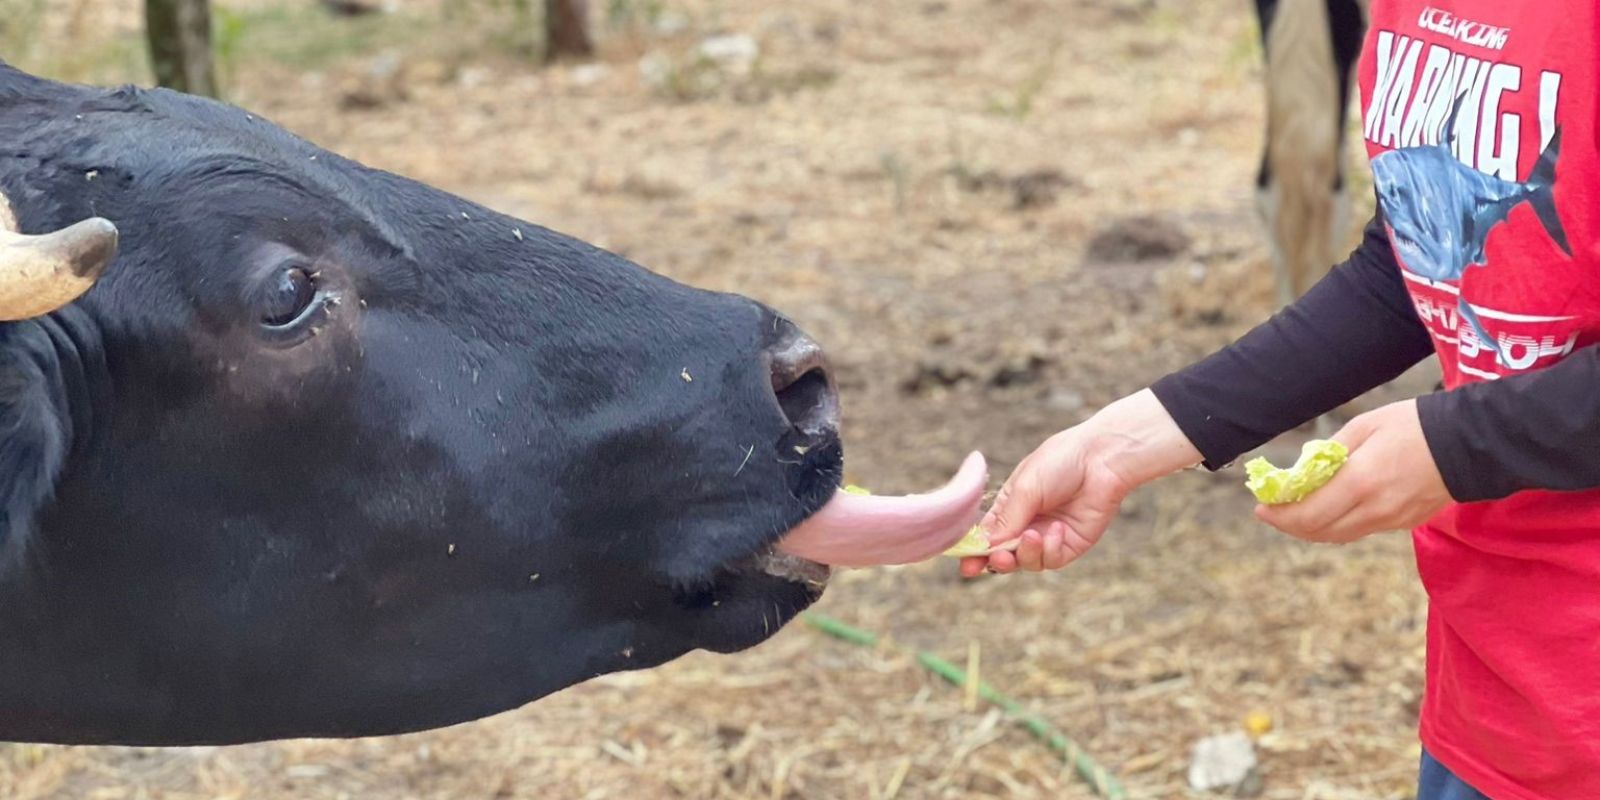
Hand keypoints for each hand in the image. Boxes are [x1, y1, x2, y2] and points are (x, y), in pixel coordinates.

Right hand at [962, 390, 1201, 576]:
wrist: (1102, 460)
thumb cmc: (1060, 463)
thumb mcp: (1025, 488)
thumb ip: (1006, 519)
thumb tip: (985, 546)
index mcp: (1009, 506)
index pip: (986, 535)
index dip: (974, 552)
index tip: (966, 566)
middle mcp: (1025, 524)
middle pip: (1003, 554)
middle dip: (996, 561)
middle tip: (997, 558)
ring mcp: (1047, 536)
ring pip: (1026, 562)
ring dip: (1025, 554)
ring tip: (1032, 536)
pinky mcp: (1069, 545)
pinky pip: (1051, 560)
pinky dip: (1049, 549)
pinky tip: (1057, 530)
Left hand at [1255, 399, 1450, 542]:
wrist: (1470, 443)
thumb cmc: (1414, 425)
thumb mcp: (1364, 426)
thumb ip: (1331, 452)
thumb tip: (1305, 470)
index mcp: (1361, 481)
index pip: (1308, 513)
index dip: (1279, 515)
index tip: (1261, 507)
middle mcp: (1375, 508)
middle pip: (1320, 531)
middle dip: (1290, 524)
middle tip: (1272, 512)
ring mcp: (1392, 520)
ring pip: (1340, 536)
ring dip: (1312, 529)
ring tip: (1294, 513)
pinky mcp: (1404, 523)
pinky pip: (1361, 531)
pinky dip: (1337, 526)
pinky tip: (1328, 512)